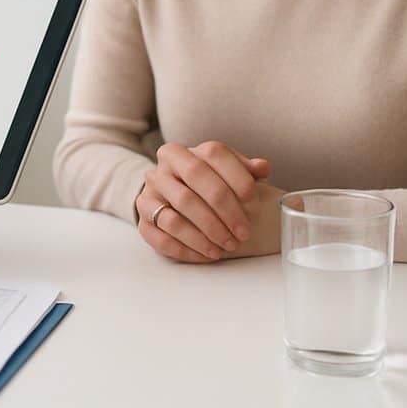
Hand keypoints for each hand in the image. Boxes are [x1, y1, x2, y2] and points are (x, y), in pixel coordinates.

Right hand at [136, 141, 272, 262]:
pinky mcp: (143, 219)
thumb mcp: (222, 173)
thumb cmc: (202, 185)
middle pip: (194, 180)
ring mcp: (149, 193)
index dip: (238, 178)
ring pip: (176, 213)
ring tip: (227, 247)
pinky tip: (207, 255)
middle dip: (224, 210)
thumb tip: (263, 167)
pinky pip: (162, 237)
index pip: (214, 154)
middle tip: (243, 233)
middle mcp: (163, 168)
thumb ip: (244, 169)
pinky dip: (188, 250)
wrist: (167, 195)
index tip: (254, 203)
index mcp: (184, 151)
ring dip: (206, 235)